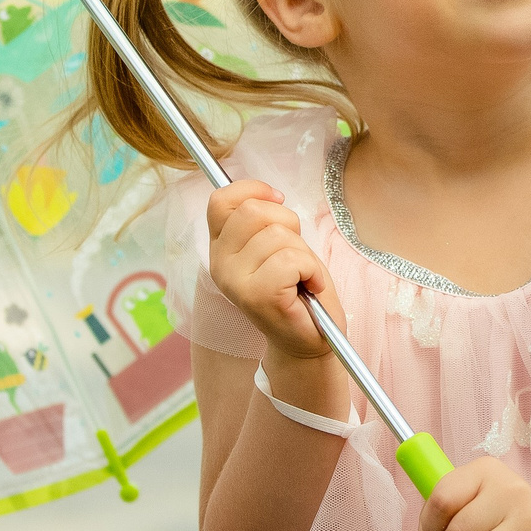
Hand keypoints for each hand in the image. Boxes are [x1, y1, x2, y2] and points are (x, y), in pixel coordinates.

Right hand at [207, 180, 344, 363]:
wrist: (308, 340)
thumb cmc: (297, 290)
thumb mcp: (276, 245)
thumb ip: (263, 220)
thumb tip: (270, 194)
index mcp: (221, 248)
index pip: (219, 201)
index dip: (252, 190)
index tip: (277, 200)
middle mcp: (220, 265)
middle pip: (253, 211)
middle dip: (287, 223)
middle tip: (295, 252)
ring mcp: (237, 282)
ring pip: (278, 235)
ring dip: (302, 252)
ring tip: (301, 275)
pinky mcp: (259, 297)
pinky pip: (292, 260)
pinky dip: (311, 270)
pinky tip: (309, 286)